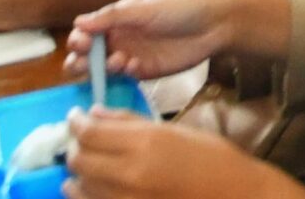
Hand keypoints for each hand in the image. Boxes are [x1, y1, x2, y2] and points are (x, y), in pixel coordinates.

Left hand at [66, 108, 287, 198]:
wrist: (231, 193)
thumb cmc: (211, 156)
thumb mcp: (174, 130)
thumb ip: (130, 122)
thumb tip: (94, 113)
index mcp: (145, 143)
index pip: (90, 133)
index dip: (76, 123)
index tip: (75, 117)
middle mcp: (128, 174)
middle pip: (78, 160)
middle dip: (73, 146)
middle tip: (80, 138)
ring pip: (78, 185)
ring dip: (77, 170)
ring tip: (85, 161)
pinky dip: (81, 193)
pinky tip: (84, 186)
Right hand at [68, 0, 235, 79]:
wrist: (216, 23)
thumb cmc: (182, 7)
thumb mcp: (146, 8)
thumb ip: (112, 17)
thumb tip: (78, 22)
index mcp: (117, 17)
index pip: (85, 31)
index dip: (78, 39)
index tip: (81, 43)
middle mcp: (119, 37)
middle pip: (87, 54)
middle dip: (80, 60)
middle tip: (86, 61)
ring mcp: (130, 55)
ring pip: (100, 69)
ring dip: (100, 68)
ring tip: (118, 60)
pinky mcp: (143, 71)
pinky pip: (122, 77)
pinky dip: (123, 73)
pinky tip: (133, 65)